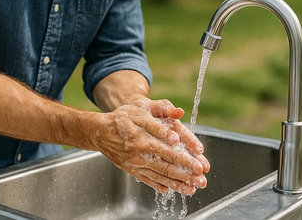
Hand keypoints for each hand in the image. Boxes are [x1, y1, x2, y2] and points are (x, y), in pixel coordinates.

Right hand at [91, 102, 209, 194]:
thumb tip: (174, 136)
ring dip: (177, 184)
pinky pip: (147, 180)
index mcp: (145, 140)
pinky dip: (159, 186)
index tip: (199, 165)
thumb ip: (158, 124)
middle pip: (167, 167)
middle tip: (201, 181)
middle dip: (186, 175)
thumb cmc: (122, 118)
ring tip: (191, 189)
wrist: (100, 131)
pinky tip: (168, 190)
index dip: (185, 159)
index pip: (170, 152)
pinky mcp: (131, 170)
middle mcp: (141, 155)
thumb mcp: (140, 112)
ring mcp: (136, 165)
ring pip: (159, 176)